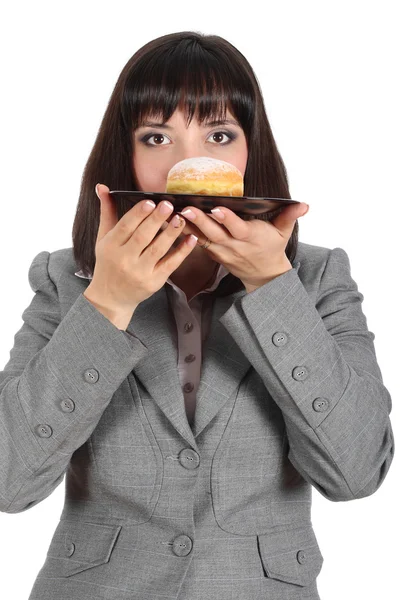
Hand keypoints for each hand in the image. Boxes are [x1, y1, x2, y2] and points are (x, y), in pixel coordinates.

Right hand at [84, 184, 196, 322]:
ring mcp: (140, 272)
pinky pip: (170, 264)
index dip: (138, 214)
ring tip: (181, 218)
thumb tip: (102, 186)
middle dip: (156, 220)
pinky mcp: (154, 282)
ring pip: (158, 250)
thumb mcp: (103, 238)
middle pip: (142, 237)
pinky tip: (191, 239)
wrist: (111, 297)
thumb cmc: (108, 263)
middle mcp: (124, 260)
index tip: (150, 202)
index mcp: (111, 246)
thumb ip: (107, 211)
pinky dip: (182, 251)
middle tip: (169, 205)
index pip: (125, 226)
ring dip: (171, 233)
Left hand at [179, 202, 309, 291]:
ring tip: (172, 214)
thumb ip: (290, 216)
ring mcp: (220, 251)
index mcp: (250, 237)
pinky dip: (184, 233)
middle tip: (186, 209)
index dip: (227, 219)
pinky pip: (196, 242)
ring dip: (186, 226)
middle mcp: (233, 245)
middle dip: (199, 221)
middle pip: (214, 233)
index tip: (217, 209)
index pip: (237, 228)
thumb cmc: (272, 248)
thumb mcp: (284, 233)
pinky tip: (171, 221)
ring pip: (201, 238)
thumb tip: (304, 205)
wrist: (263, 275)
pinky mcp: (212, 253)